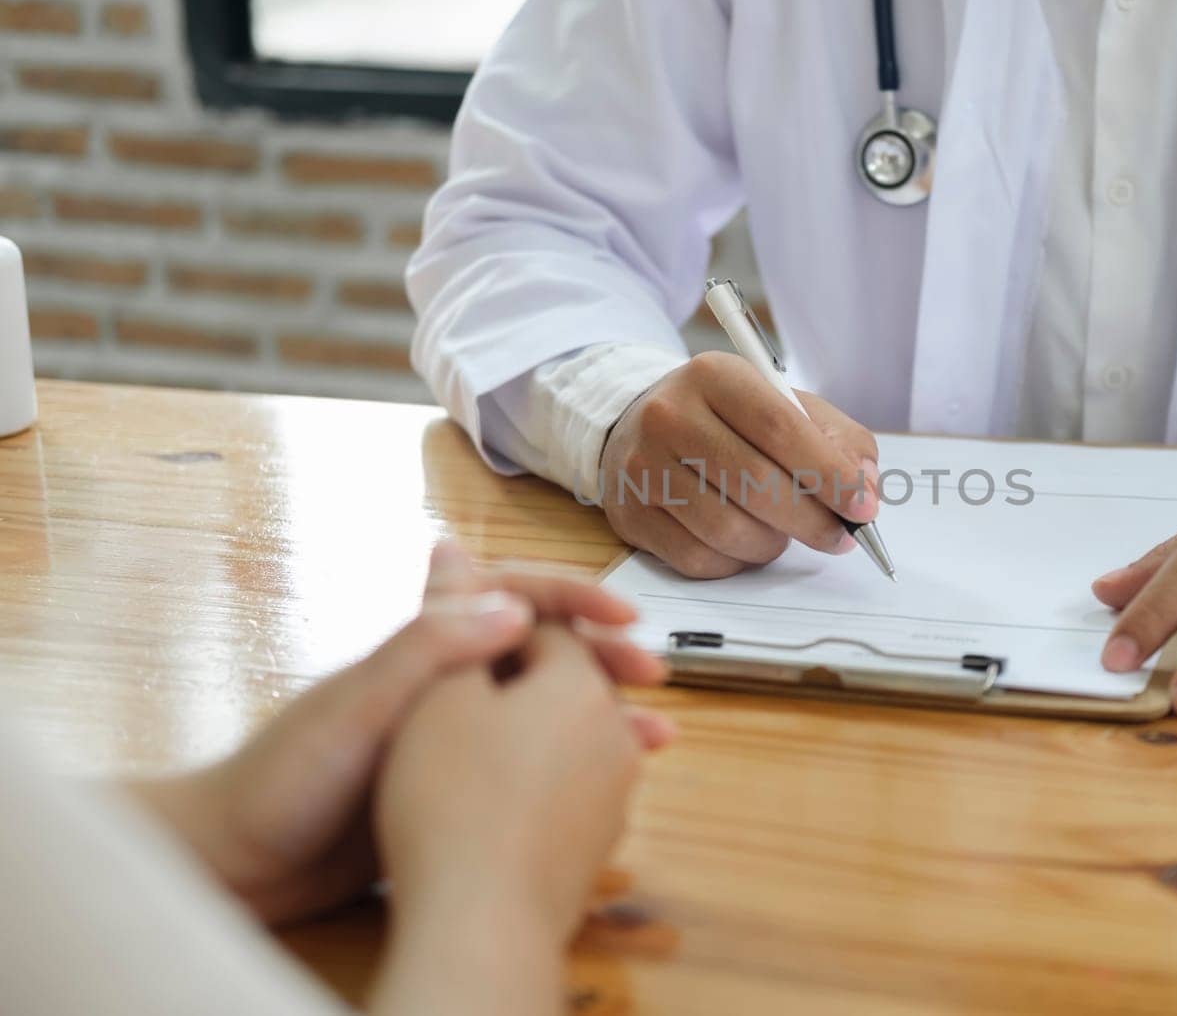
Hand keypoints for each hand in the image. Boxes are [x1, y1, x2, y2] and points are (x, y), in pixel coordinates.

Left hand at [132, 541, 665, 925]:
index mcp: (423, 648)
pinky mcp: (454, 785)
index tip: (626, 614)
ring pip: (546, 710)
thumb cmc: (284, 777)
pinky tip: (607, 785)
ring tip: (655, 738)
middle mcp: (447, 683)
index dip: (574, 595)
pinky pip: (531, 765)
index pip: (513, 594)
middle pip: (543, 650)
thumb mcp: (358, 706)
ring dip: (600, 714)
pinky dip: (575, 766)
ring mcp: (454, 736)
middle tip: (655, 678)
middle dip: (603, 656)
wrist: (241, 862)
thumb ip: (427, 650)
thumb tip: (513, 604)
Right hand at [598, 352, 879, 578]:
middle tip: (841, 536)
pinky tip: (746, 545)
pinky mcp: (631, 515)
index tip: (864, 505)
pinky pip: (698, 559)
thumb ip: (836, 438)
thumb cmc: (726, 419)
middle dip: (812, 521)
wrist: (638, 427)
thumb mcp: (782, 404)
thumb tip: (865, 487)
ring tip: (785, 534)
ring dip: (772, 544)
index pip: (781, 428)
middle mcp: (671, 416)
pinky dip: (736, 563)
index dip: (829, 473)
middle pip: (756, 483)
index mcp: (715, 376)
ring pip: (728, 529)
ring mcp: (643, 467)